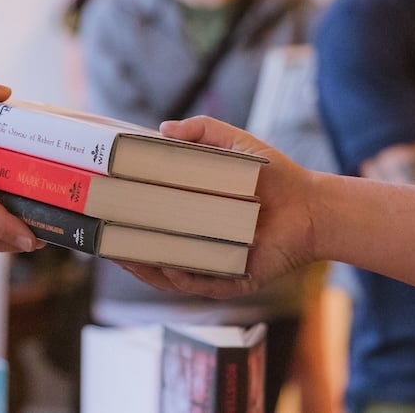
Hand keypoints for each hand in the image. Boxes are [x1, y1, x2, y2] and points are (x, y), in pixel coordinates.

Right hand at [119, 116, 317, 298]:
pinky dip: (181, 278)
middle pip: (151, 251)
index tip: (102, 210)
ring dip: (144, 268)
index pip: (148, 220)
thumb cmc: (275, 174)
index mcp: (191, 213)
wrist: (312, 205)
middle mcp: (196, 242)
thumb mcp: (234, 144)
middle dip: (124, 249)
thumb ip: (201, 131)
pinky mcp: (232, 281)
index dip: (124, 218)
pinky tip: (168, 266)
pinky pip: (200, 285)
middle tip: (103, 239)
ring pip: (169, 274)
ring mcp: (211, 264)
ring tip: (124, 255)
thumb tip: (161, 129)